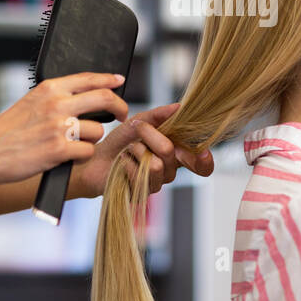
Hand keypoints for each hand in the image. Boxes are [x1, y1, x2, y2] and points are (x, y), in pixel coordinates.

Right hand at [0, 72, 128, 185]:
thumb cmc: (6, 131)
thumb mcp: (31, 102)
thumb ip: (56, 98)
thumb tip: (85, 98)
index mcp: (50, 89)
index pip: (89, 78)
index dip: (109, 80)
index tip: (119, 82)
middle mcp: (57, 104)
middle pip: (104, 99)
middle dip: (119, 107)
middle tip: (121, 115)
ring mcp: (59, 127)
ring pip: (97, 130)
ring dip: (91, 140)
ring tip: (72, 145)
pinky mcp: (59, 150)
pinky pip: (87, 151)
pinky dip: (81, 156)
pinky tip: (66, 157)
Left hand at [72, 102, 214, 198]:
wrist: (95, 159)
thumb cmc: (119, 142)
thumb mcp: (139, 122)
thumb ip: (159, 115)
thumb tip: (179, 107)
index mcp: (174, 153)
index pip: (200, 164)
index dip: (205, 161)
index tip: (202, 152)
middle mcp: (169, 170)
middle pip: (172, 153)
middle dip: (153, 136)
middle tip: (139, 129)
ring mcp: (156, 183)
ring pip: (157, 165)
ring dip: (138, 150)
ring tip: (129, 149)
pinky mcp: (142, 194)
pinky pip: (141, 176)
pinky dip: (127, 163)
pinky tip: (123, 162)